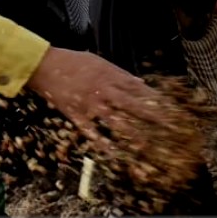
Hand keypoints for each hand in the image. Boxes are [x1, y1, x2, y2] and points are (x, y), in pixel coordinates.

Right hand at [24, 47, 185, 155]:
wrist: (45, 65)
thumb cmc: (73, 62)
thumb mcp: (100, 62)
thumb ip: (119, 73)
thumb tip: (138, 82)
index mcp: (111, 75)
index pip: (139, 89)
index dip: (156, 99)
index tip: (171, 108)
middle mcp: (104, 91)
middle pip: (133, 105)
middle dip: (152, 116)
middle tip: (169, 126)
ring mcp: (91, 105)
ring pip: (115, 122)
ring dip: (132, 135)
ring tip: (147, 146)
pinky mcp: (77, 117)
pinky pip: (93, 134)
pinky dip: (104, 146)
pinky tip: (114, 156)